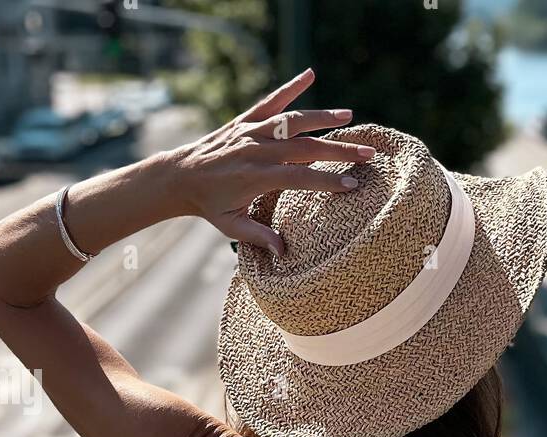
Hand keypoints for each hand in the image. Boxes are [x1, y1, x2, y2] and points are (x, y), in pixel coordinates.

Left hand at [159, 68, 375, 254]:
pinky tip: (309, 74)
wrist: (179, 176)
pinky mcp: (245, 120)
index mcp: (255, 178)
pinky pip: (270, 101)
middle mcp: (255, 151)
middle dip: (338, 151)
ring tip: (348, 116)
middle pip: (304, 148)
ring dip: (322, 118)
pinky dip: (290, 87)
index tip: (352, 184)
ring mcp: (250, 132)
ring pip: (291, 122)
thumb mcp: (231, 226)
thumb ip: (259, 237)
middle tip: (367, 153)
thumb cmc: (209, 205)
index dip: (327, 180)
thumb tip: (284, 252)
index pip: (300, 177)